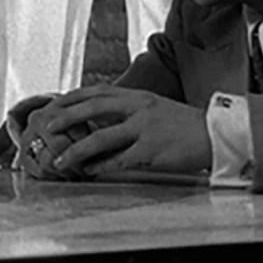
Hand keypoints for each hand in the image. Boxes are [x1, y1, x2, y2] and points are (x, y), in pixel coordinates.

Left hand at [25, 85, 210, 178]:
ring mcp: (145, 128)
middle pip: (94, 108)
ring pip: (101, 138)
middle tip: (47, 126)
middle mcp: (138, 108)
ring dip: (77, 150)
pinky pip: (120, 160)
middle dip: (67, 117)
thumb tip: (98, 118)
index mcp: (137, 96)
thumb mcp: (153, 107)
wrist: (215, 135)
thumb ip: (128, 110)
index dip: (73, 97)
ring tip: (61, 160)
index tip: (53, 103)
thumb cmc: (182, 124)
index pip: (97, 91)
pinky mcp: (152, 150)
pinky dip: (101, 166)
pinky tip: (89, 171)